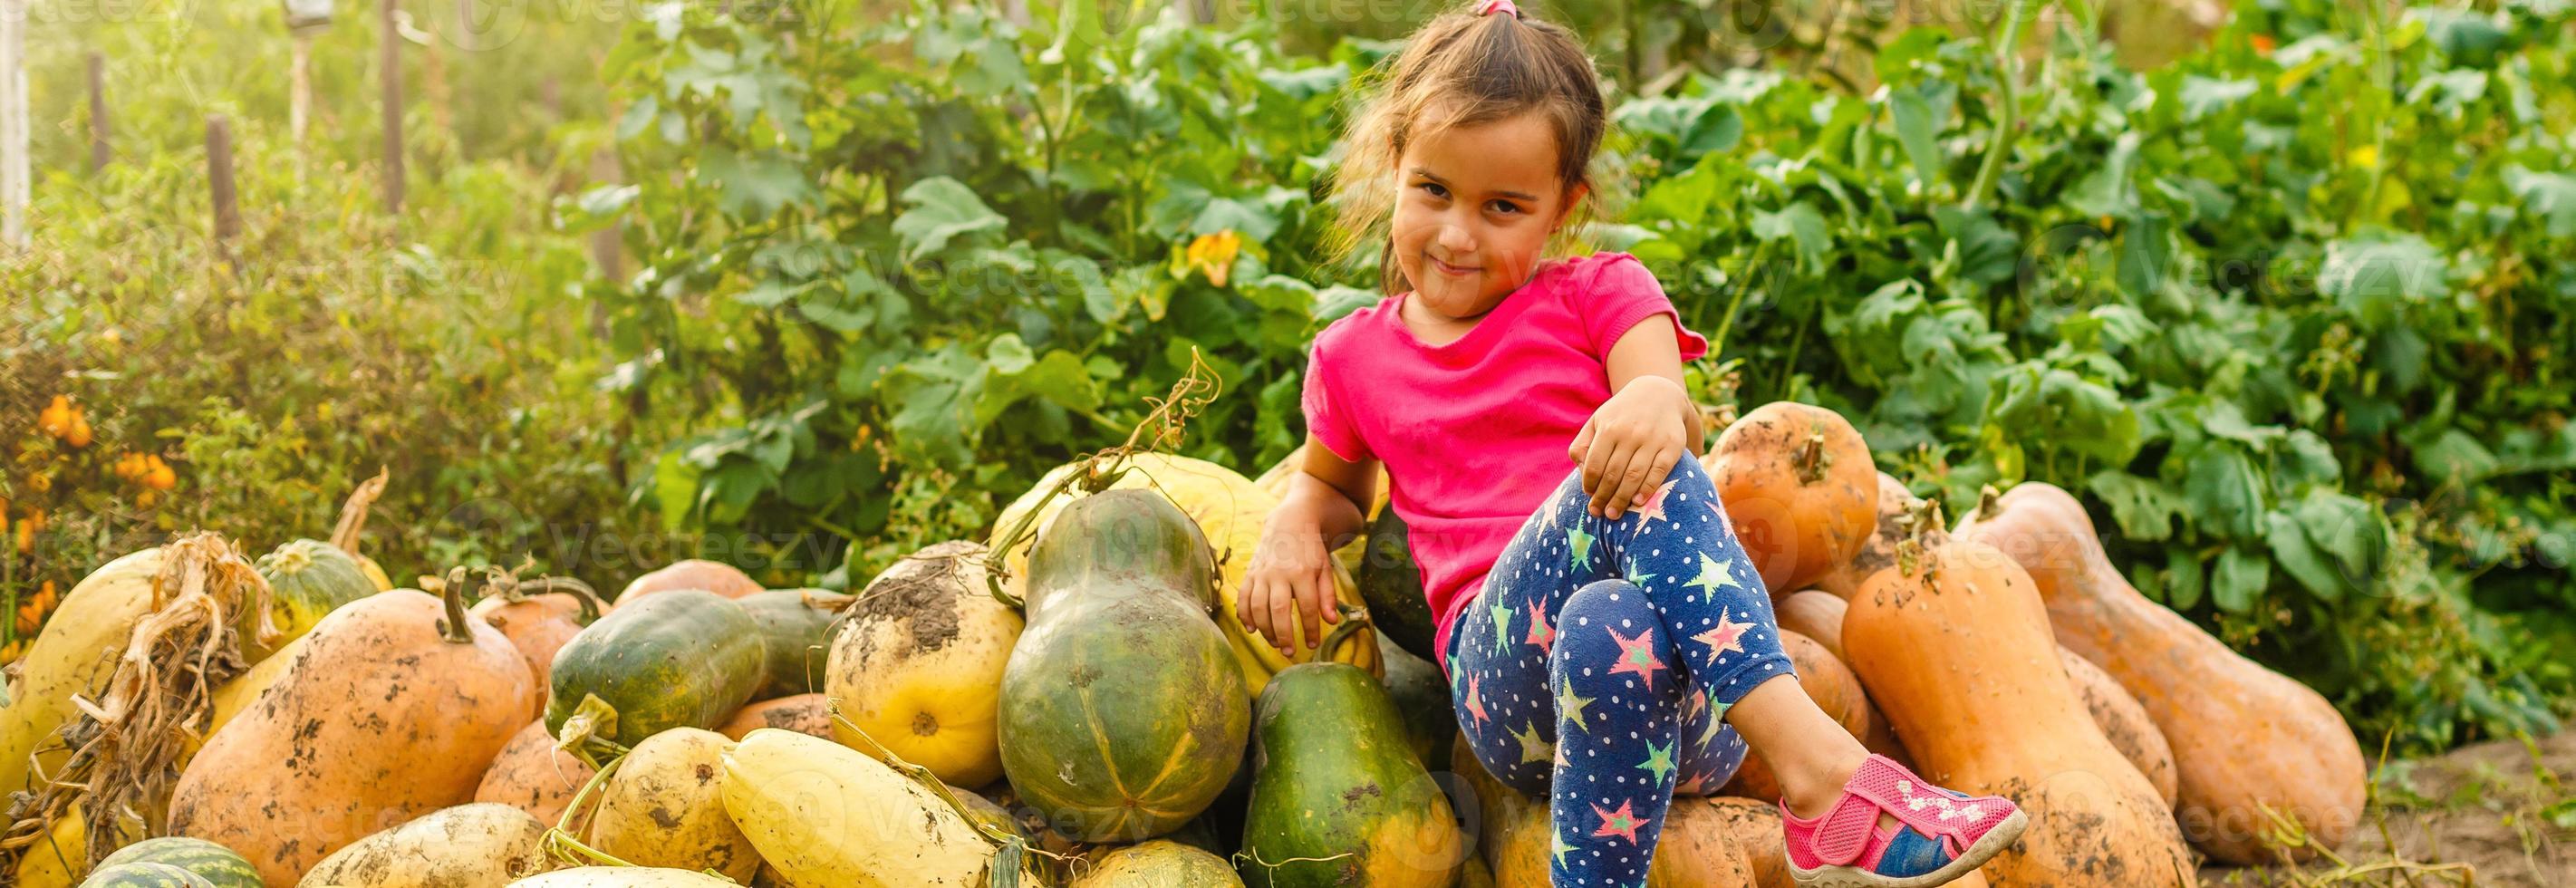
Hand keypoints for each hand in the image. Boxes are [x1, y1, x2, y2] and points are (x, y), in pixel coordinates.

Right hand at [1236, 513, 1342, 655]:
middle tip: (1290, 652)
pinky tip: (1252, 629)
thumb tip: (1330, 621)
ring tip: (1275, 643)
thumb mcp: (1325, 570)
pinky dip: (1244, 615)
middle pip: (1279, 610)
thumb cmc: (1310, 551)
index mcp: (1303, 572)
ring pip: (1259, 606)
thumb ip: (1328, 596)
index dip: (1310, 629)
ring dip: (1265, 629)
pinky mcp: (1250, 573)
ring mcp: (1262, 573)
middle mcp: (1280, 573)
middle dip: (1284, 634)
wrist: (1289, 524)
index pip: (1307, 607)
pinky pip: (1243, 597)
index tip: (1312, 644)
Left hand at [1568, 376, 1693, 520]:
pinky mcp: (1672, 445)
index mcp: (1609, 428)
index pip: (1595, 464)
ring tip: (1614, 513)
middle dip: (1604, 497)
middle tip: (1599, 513)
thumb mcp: (1598, 421)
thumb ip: (1583, 444)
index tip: (1589, 497)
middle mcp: (1630, 433)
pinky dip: (1648, 488)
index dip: (1590, 485)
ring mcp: (1653, 439)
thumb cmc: (1622, 414)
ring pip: (1634, 475)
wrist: (1659, 394)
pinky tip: (1638, 501)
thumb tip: (1580, 471)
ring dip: (1622, 498)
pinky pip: (1659, 471)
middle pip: (1613, 474)